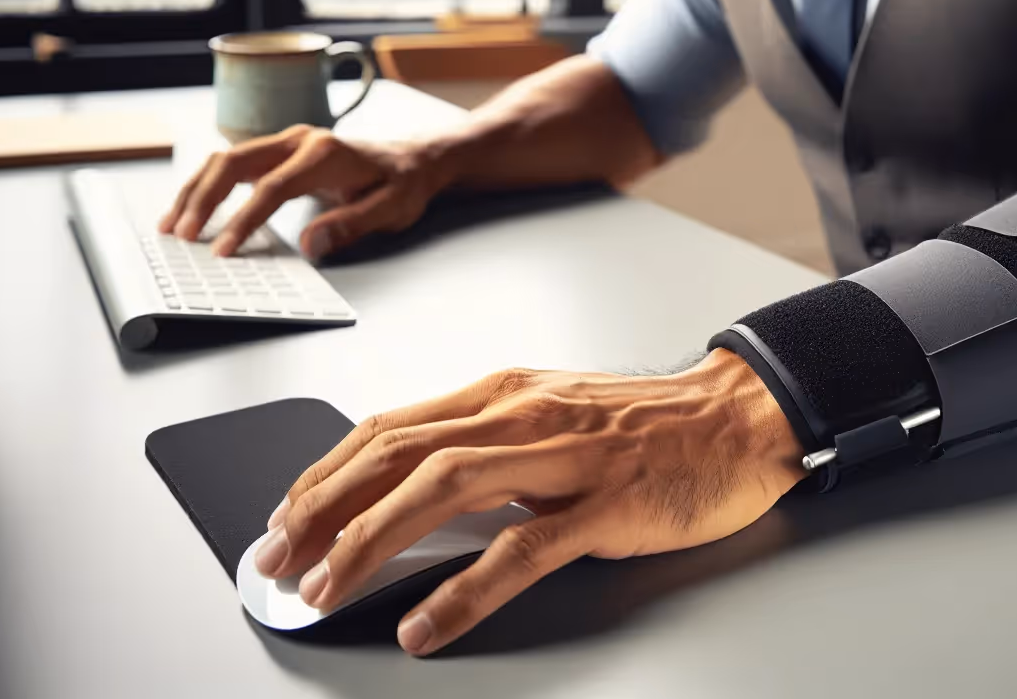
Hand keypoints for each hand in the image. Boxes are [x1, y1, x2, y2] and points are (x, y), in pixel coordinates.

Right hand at [159, 125, 451, 257]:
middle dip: (203, 198)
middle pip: (235, 161)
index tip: (222, 250)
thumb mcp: (391, 210)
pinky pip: (233, 163)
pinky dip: (207, 184)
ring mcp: (286, 141)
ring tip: (171, 225)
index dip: (244, 219)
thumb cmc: (404, 185)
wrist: (416, 158)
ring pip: (226, 158)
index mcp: (325, 153)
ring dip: (196, 189)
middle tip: (182, 236)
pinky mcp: (279, 150)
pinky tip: (190, 208)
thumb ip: (352, 224)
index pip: (273, 187)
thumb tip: (311, 245)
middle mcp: (300, 139)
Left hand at [254, 349, 804, 653]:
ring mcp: (564, 459)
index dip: (322, 474)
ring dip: (369, 542)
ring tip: (325, 587)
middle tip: (277, 560)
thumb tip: (410, 493)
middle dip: (320, 510)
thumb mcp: (552, 416)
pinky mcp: (604, 506)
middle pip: (395, 455)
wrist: (739, 415)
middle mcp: (521, 416)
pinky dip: (462, 590)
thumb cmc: (649, 422)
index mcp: (502, 394)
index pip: (386, 428)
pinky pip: (519, 552)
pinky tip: (425, 622)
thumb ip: (486, 446)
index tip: (283, 517)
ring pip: (441, 490)